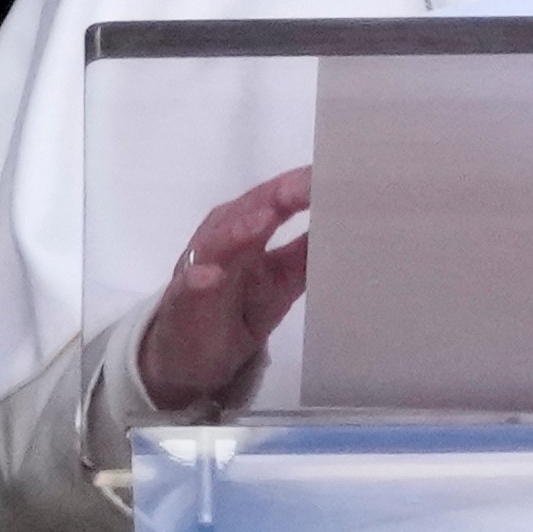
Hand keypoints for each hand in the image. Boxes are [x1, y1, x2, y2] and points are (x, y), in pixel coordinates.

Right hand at [139, 167, 311, 410]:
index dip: (301, 186)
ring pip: (217, 242)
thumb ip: (308, 253)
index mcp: (246, 226)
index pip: (274, 197)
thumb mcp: (284, 281)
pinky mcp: (182, 301)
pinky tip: (212, 276)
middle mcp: (222, 236)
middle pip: (247, 210)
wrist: (195, 356)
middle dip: (276, 198)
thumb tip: (349, 226)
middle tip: (306, 187)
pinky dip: (198, 279)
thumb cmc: (241, 308)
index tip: (333, 174)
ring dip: (239, 231)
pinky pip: (188, 287)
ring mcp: (199, 266)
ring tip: (265, 221)